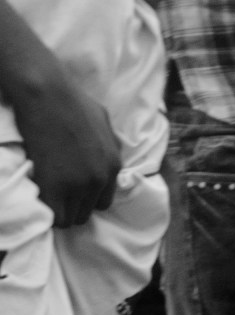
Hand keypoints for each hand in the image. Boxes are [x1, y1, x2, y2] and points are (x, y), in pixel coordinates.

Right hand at [15, 73, 121, 226]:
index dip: (86, 199)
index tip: (72, 193)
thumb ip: (110, 145)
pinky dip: (49, 213)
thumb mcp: (104, 123)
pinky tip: (41, 200)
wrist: (49, 96)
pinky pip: (56, 218)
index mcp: (114, 165)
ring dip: (60, 210)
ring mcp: (78, 185)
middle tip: (56, 195)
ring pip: (72, 218)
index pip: (104, 200)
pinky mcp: (55, 187)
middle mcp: (100, 178)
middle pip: (88, 212)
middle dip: (73, 206)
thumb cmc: (74, 102)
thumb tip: (108, 156)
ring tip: (48, 197)